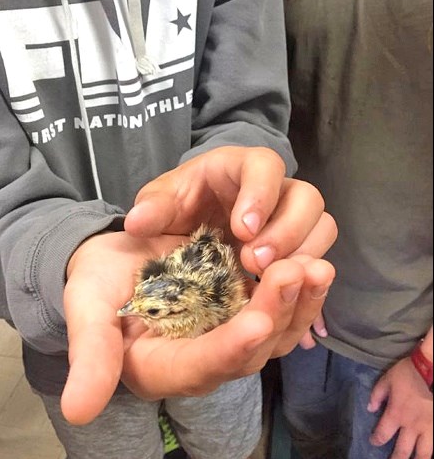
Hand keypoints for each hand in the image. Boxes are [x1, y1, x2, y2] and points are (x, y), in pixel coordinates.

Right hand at [60, 231, 333, 423]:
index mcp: (165, 367)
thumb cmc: (96, 287)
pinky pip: (280, 310)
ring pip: (275, 333)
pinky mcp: (243, 309)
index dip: (230, 348)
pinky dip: (299, 291)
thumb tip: (78, 410)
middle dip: (277, 312)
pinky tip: (315, 263)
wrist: (115, 266)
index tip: (257, 323)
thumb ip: (91, 356)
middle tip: (298, 272)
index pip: (203, 365)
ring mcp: (230, 333)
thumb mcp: (87, 312)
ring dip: (300, 302)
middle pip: (252, 349)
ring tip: (318, 268)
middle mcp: (206, 359)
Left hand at [124, 146, 337, 273]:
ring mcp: (291, 217)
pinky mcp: (297, 245)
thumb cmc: (179, 204)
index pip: (265, 166)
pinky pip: (318, 253)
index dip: (261, 195)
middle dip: (287, 231)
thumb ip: (152, 209)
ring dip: (300, 254)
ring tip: (264, 280)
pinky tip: (277, 292)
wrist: (193, 223)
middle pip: (307, 197)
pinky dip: (304, 272)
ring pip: (321, 225)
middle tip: (253, 262)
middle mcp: (275, 188)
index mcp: (240, 167)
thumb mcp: (160, 203)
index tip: (243, 230)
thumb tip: (137, 223)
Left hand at [368, 357, 432, 458]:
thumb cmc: (407, 374)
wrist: (429, 370)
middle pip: (401, 452)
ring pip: (422, 456)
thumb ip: (376, 395)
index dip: (376, 440)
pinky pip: (433, 449)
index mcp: (396, 414)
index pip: (383, 434)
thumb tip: (369, 409)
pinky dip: (428, 457)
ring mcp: (427, 429)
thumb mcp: (386, 380)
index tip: (373, 443)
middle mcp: (411, 426)